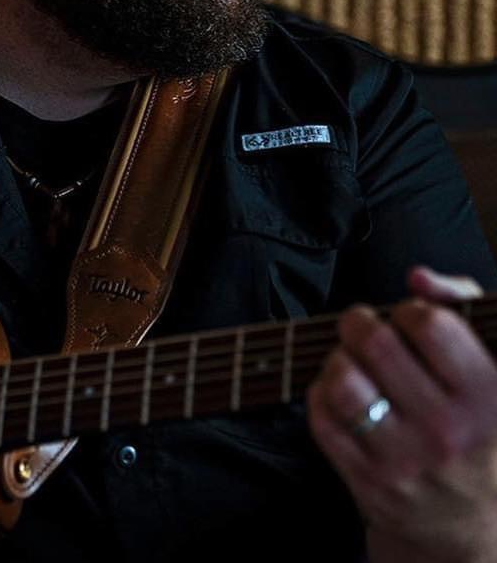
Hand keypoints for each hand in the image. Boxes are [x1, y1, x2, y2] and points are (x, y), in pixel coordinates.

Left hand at [307, 268, 496, 562]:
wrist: (469, 526)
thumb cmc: (477, 426)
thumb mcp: (492, 368)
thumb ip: (464, 306)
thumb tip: (418, 276)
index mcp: (488, 399)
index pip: (430, 323)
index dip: (411, 311)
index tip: (411, 322)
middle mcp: (448, 432)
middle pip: (376, 343)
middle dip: (361, 324)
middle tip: (366, 332)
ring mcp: (405, 460)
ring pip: (343, 380)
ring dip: (338, 360)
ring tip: (353, 365)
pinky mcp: (367, 481)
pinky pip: (321, 416)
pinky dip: (322, 395)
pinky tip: (343, 398)